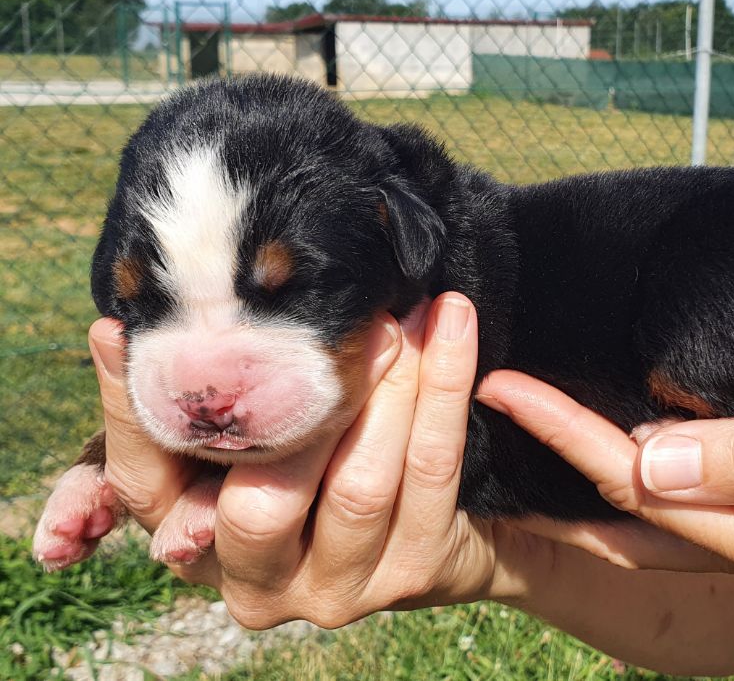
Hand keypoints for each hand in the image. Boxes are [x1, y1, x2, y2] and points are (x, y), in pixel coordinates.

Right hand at [96, 293, 513, 627]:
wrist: (425, 539)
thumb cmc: (314, 475)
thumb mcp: (240, 453)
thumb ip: (190, 412)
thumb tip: (110, 334)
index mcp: (198, 548)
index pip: (143, 485)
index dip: (127, 408)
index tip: (116, 330)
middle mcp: (258, 585)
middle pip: (261, 503)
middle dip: (304, 404)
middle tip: (344, 322)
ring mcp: (339, 588)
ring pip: (361, 482)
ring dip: (390, 385)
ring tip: (404, 316)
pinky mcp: (413, 571)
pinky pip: (434, 468)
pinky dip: (445, 387)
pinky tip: (452, 326)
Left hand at [476, 371, 733, 595]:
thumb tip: (655, 461)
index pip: (640, 490)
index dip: (568, 438)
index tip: (506, 390)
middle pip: (623, 507)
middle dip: (549, 456)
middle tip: (486, 400)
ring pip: (639, 511)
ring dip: (573, 469)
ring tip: (515, 430)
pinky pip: (675, 495)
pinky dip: (621, 468)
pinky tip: (592, 444)